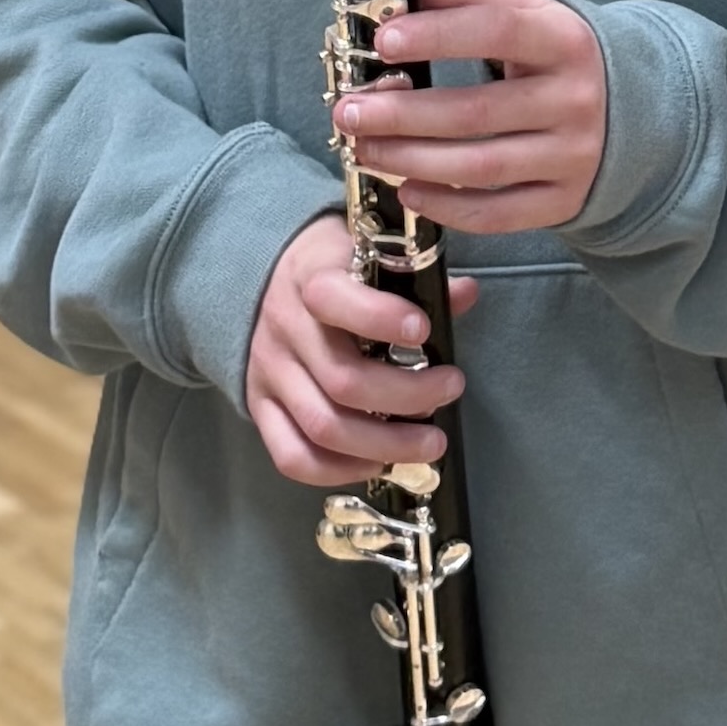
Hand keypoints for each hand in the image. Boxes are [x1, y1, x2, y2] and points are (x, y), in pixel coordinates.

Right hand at [244, 212, 459, 488]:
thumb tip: (466, 294)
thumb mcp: (366, 254)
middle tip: (451, 390)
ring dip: (385, 445)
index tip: (424, 331)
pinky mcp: (260, 408)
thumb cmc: (332, 267)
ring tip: (430, 444)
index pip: (335, 300)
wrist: (262, 279)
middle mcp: (285, 329)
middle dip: (408, 396)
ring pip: (323, 426)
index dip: (382, 318)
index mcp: (311, 278)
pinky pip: (291, 456)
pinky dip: (338, 471)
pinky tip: (378, 463)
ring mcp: (268, 374)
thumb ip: (415, 278)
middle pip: (344, 380)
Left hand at [336, 0, 607, 239]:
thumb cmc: (552, 55)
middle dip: (403, 114)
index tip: (384, 40)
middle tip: (349, 110)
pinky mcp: (563, 201)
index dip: (438, 35)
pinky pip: (497, 214)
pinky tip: (408, 191)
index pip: (498, 30)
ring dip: (411, 160)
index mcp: (564, 39)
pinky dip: (447, 207)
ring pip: (481, 166)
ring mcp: (572, 155)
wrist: (629, 111)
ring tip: (364, 149)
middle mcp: (574, 99)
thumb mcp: (525, 11)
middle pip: (478, 111)